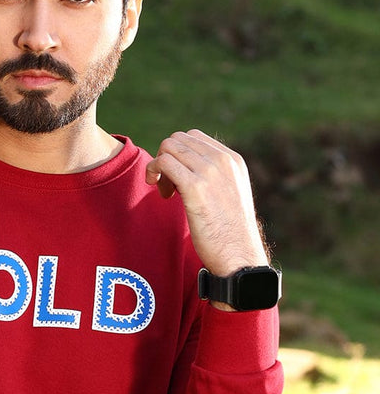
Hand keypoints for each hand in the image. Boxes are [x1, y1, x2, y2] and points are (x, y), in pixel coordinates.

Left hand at [145, 130, 267, 277]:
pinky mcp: (195, 187)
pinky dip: (154, 173)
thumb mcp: (230, 194)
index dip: (178, 155)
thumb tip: (187, 168)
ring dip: (158, 167)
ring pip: (168, 148)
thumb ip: (215, 176)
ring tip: (166, 192)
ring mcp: (209, 172)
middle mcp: (222, 160)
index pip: (193, 137)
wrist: (239, 255)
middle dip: (166, 159)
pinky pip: (164, 163)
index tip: (177, 179)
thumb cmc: (230, 233)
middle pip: (178, 139)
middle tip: (167, 187)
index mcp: (232, 160)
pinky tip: (163, 195)